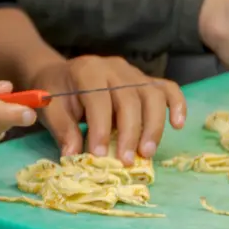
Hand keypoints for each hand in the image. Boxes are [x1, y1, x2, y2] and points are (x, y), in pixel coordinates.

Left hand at [28, 56, 184, 162]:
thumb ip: (62, 130)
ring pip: (153, 95)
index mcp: (87, 71)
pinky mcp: (145, 80)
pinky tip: (178, 125)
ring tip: (146, 153)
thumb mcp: (50, 110)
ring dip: (153, 126)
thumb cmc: (56, 94)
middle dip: (129, 133)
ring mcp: (133, 72)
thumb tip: (74, 155)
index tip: (99, 156)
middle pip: (130, 99)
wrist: (60, 75)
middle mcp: (114, 68)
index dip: (100, 129)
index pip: (99, 100)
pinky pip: (167, 88)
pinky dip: (177, 105)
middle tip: (126, 161)